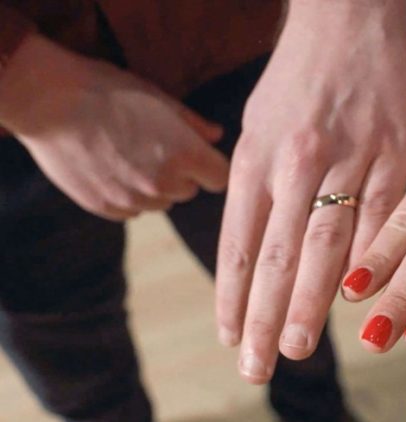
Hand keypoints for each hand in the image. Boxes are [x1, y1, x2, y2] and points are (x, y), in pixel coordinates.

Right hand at [0, 35, 227, 220]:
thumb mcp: (159, 98)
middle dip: (181, 174)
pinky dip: (128, 196)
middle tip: (155, 147)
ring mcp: (134, 199)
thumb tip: (216, 136)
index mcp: (186, 155)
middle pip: (190, 191)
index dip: (211, 166)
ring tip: (129, 155)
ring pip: (161, 203)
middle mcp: (164, 184)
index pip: (220, 178)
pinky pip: (132, 210)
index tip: (199, 156)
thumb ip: (193, 123)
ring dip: (154, 187)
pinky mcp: (107, 208)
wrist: (49, 102)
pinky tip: (110, 168)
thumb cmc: (108, 92)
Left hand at [215, 0, 405, 382]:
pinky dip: (368, 263)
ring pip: (326, 245)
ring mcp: (348, 158)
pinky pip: (381, 219)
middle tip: (259, 365)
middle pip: (277, 255)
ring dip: (310, 302)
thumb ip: (255, 185)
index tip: (230, 337)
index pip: (239, 242)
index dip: (231, 295)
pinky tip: (359, 300)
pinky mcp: (395, 152)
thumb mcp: (258, 124)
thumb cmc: (299, 77)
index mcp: (257, 156)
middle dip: (264, 317)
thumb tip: (254, 247)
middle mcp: (296, 161)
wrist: (349, 17)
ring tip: (298, 346)